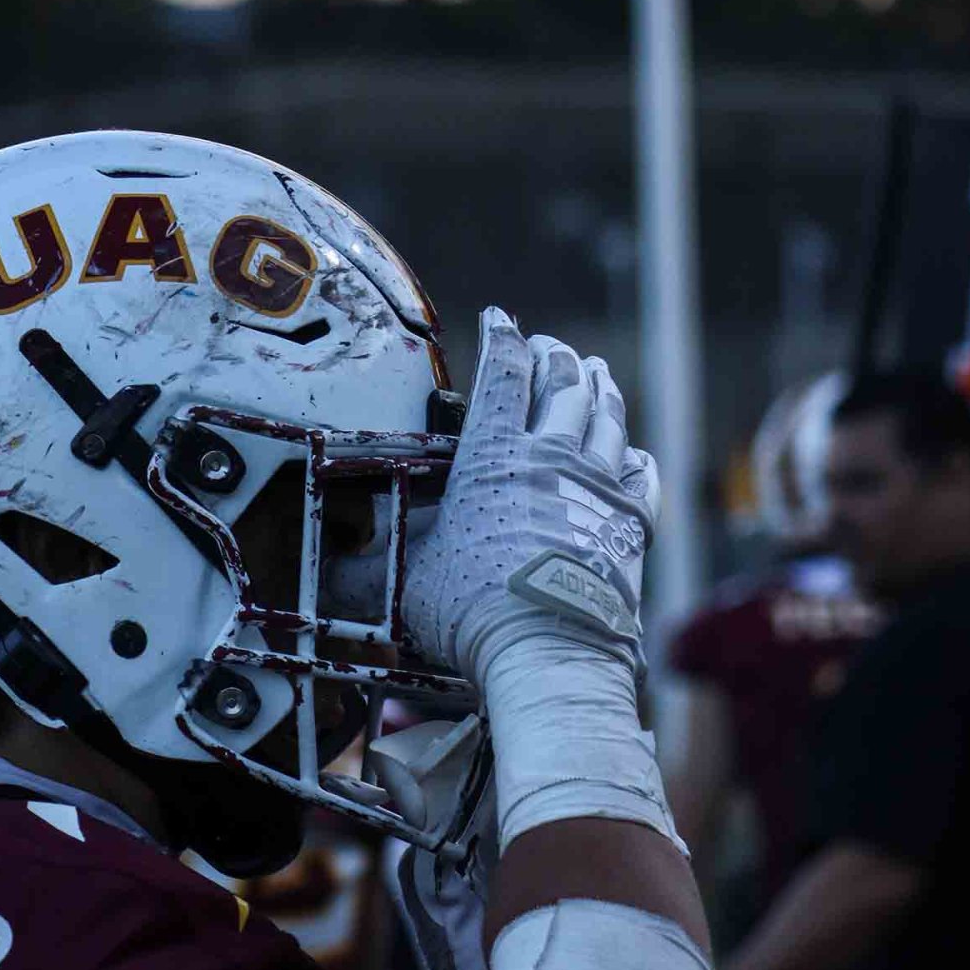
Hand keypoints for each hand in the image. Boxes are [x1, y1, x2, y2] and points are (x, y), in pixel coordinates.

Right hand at [400, 309, 658, 687]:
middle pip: (563, 385)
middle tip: (551, 347)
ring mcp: (598, 487)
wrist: (550, 650)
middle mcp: (551, 458)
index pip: (502, 375)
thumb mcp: (410, 578)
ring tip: (596, 373)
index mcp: (494, 457)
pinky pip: (642, 472)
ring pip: (607, 418)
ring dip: (601, 389)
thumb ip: (377, 559)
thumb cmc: (470, 612)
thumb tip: (327, 565)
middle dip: (556, 358)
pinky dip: (634, 455)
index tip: (501, 318)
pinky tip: (631, 453)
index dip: (502, 338)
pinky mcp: (632, 523)